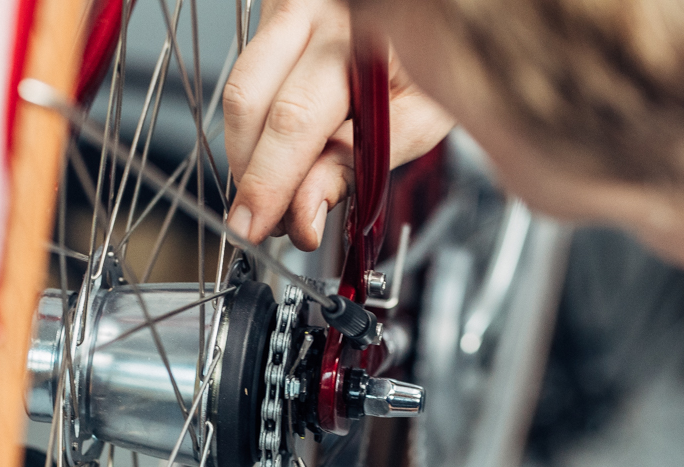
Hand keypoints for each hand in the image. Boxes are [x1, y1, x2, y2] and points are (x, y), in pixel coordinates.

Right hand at [223, 0, 453, 250]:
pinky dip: (257, 130)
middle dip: (250, 176)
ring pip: (239, 92)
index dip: (272, 182)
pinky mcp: (278, 18)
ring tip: (273, 200)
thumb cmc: (444, 56)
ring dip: (247, 157)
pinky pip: (249, 80)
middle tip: (260, 225)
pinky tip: (278, 159)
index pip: (295, 118)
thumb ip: (358, 163)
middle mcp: (315, 11)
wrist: (442, 16)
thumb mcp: (421, 117)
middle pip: (250, 102)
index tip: (266, 227)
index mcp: (359, 34)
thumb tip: (303, 210)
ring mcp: (291, 9)